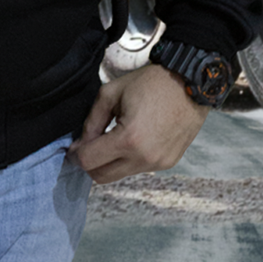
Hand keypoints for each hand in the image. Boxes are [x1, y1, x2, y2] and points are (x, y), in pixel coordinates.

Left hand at [68, 64, 208, 182]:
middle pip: (103, 177)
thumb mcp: (111, 94)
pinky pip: (138, 169)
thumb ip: (92, 121)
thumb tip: (82, 143)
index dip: (75, 156)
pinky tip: (129, 140)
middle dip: (89, 164)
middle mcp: (145, 158)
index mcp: (128, 139)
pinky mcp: (168, 163)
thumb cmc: (150, 84)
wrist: (190, 85)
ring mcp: (159, 164)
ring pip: (121, 175)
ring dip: (109, 162)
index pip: (90, 161)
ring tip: (109, 139)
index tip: (72, 148)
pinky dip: (128, 160)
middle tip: (86, 147)